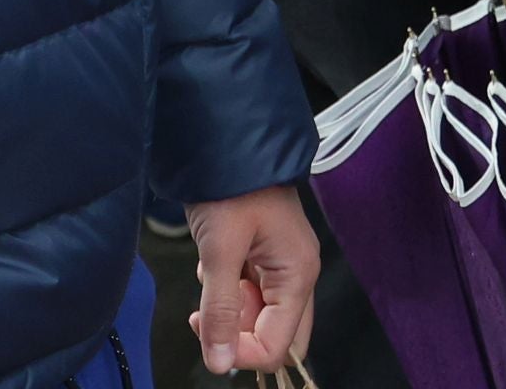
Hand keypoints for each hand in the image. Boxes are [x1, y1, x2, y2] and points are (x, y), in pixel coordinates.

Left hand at [184, 183, 317, 373]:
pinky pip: (248, 295)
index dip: (241, 351)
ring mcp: (281, 267)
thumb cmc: (230, 186)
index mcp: (298, 275)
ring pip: (259, 317)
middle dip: (239, 333)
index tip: (207, 328)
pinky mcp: (263, 258)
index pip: (279, 346)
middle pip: (276, 336)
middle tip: (210, 309)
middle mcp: (296, 276)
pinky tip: (215, 263)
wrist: (224, 141)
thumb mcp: (220, 249)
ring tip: (212, 273)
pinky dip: (227, 290)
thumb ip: (221, 309)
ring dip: (230, 309)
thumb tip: (219, 363)